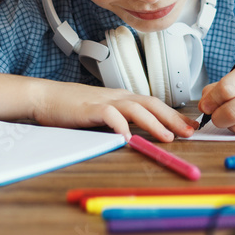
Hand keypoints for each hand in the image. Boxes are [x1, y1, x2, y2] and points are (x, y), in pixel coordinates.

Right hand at [31, 81, 197, 141]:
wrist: (44, 97)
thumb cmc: (71, 108)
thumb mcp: (101, 113)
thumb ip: (120, 120)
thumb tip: (139, 134)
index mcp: (121, 97)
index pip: (153, 103)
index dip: (173, 114)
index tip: (190, 126)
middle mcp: (116, 96)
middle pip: (150, 103)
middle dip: (173, 117)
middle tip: (190, 132)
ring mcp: (103, 100)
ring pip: (135, 108)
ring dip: (153, 122)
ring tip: (167, 137)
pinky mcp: (88, 109)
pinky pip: (109, 115)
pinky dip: (120, 125)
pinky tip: (128, 138)